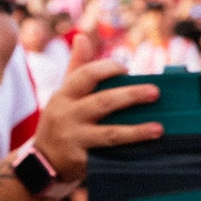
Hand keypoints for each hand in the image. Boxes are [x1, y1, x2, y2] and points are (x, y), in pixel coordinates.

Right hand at [31, 57, 162, 181]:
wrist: (41, 162)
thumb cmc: (61, 120)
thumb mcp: (63, 95)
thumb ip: (76, 67)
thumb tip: (82, 37)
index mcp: (63, 95)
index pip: (86, 75)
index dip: (107, 69)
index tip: (126, 69)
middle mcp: (66, 116)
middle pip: (102, 102)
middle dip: (130, 96)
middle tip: (155, 92)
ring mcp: (74, 140)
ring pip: (109, 134)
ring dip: (136, 131)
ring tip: (159, 128)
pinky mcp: (82, 162)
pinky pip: (109, 156)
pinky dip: (128, 153)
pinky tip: (147, 151)